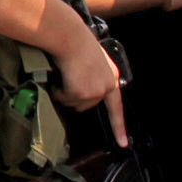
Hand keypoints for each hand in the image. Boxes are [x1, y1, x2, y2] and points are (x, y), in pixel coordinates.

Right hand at [54, 29, 129, 147]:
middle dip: (74, 95)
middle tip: (69, 76)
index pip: (117, 108)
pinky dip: (58, 90)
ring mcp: (96, 92)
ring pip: (74, 104)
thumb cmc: (75, 42)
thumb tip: (82, 90)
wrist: (70, 37)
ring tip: (65, 73)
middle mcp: (108, 86)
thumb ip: (93, 77)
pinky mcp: (83, 94)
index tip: (123, 144)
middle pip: (86, 105)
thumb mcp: (91, 61)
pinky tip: (61, 76)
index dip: (119, 127)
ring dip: (65, 92)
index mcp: (112, 78)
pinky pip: (64, 100)